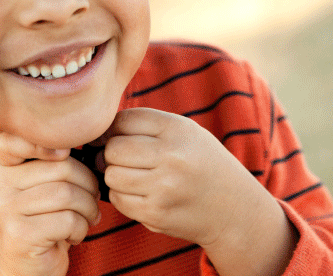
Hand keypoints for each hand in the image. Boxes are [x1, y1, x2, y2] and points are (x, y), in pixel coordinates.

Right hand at [0, 133, 100, 275]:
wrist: (26, 269)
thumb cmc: (45, 220)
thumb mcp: (44, 187)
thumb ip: (55, 163)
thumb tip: (88, 144)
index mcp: (8, 167)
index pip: (14, 140)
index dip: (43, 140)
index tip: (65, 153)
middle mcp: (2, 184)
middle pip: (61, 167)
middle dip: (88, 184)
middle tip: (93, 199)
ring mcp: (8, 209)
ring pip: (66, 193)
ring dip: (89, 208)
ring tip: (88, 218)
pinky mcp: (20, 234)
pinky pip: (67, 220)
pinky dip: (81, 228)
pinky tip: (75, 235)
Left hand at [94, 108, 296, 275]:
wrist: (234, 209)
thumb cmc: (200, 163)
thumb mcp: (184, 131)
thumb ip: (145, 124)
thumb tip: (98, 131)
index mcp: (177, 129)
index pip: (123, 120)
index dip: (111, 128)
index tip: (114, 136)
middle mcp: (171, 156)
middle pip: (113, 148)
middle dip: (110, 153)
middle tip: (119, 158)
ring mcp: (163, 187)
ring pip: (111, 175)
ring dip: (114, 175)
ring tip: (131, 175)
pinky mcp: (156, 214)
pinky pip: (118, 199)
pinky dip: (121, 195)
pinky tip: (138, 192)